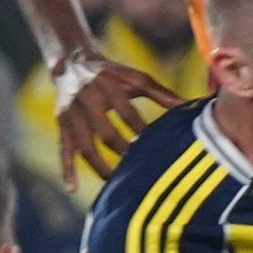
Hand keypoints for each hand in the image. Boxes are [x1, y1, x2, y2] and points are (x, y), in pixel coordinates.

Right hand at [54, 49, 181, 186]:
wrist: (71, 63)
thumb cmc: (112, 74)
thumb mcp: (136, 78)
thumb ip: (161, 94)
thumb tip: (191, 107)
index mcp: (108, 86)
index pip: (127, 113)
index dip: (141, 130)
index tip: (156, 148)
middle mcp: (87, 99)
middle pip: (106, 132)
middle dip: (123, 150)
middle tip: (139, 166)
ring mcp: (72, 114)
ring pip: (85, 145)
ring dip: (100, 165)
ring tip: (116, 182)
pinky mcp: (61, 124)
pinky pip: (63, 149)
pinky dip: (67, 169)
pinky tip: (72, 188)